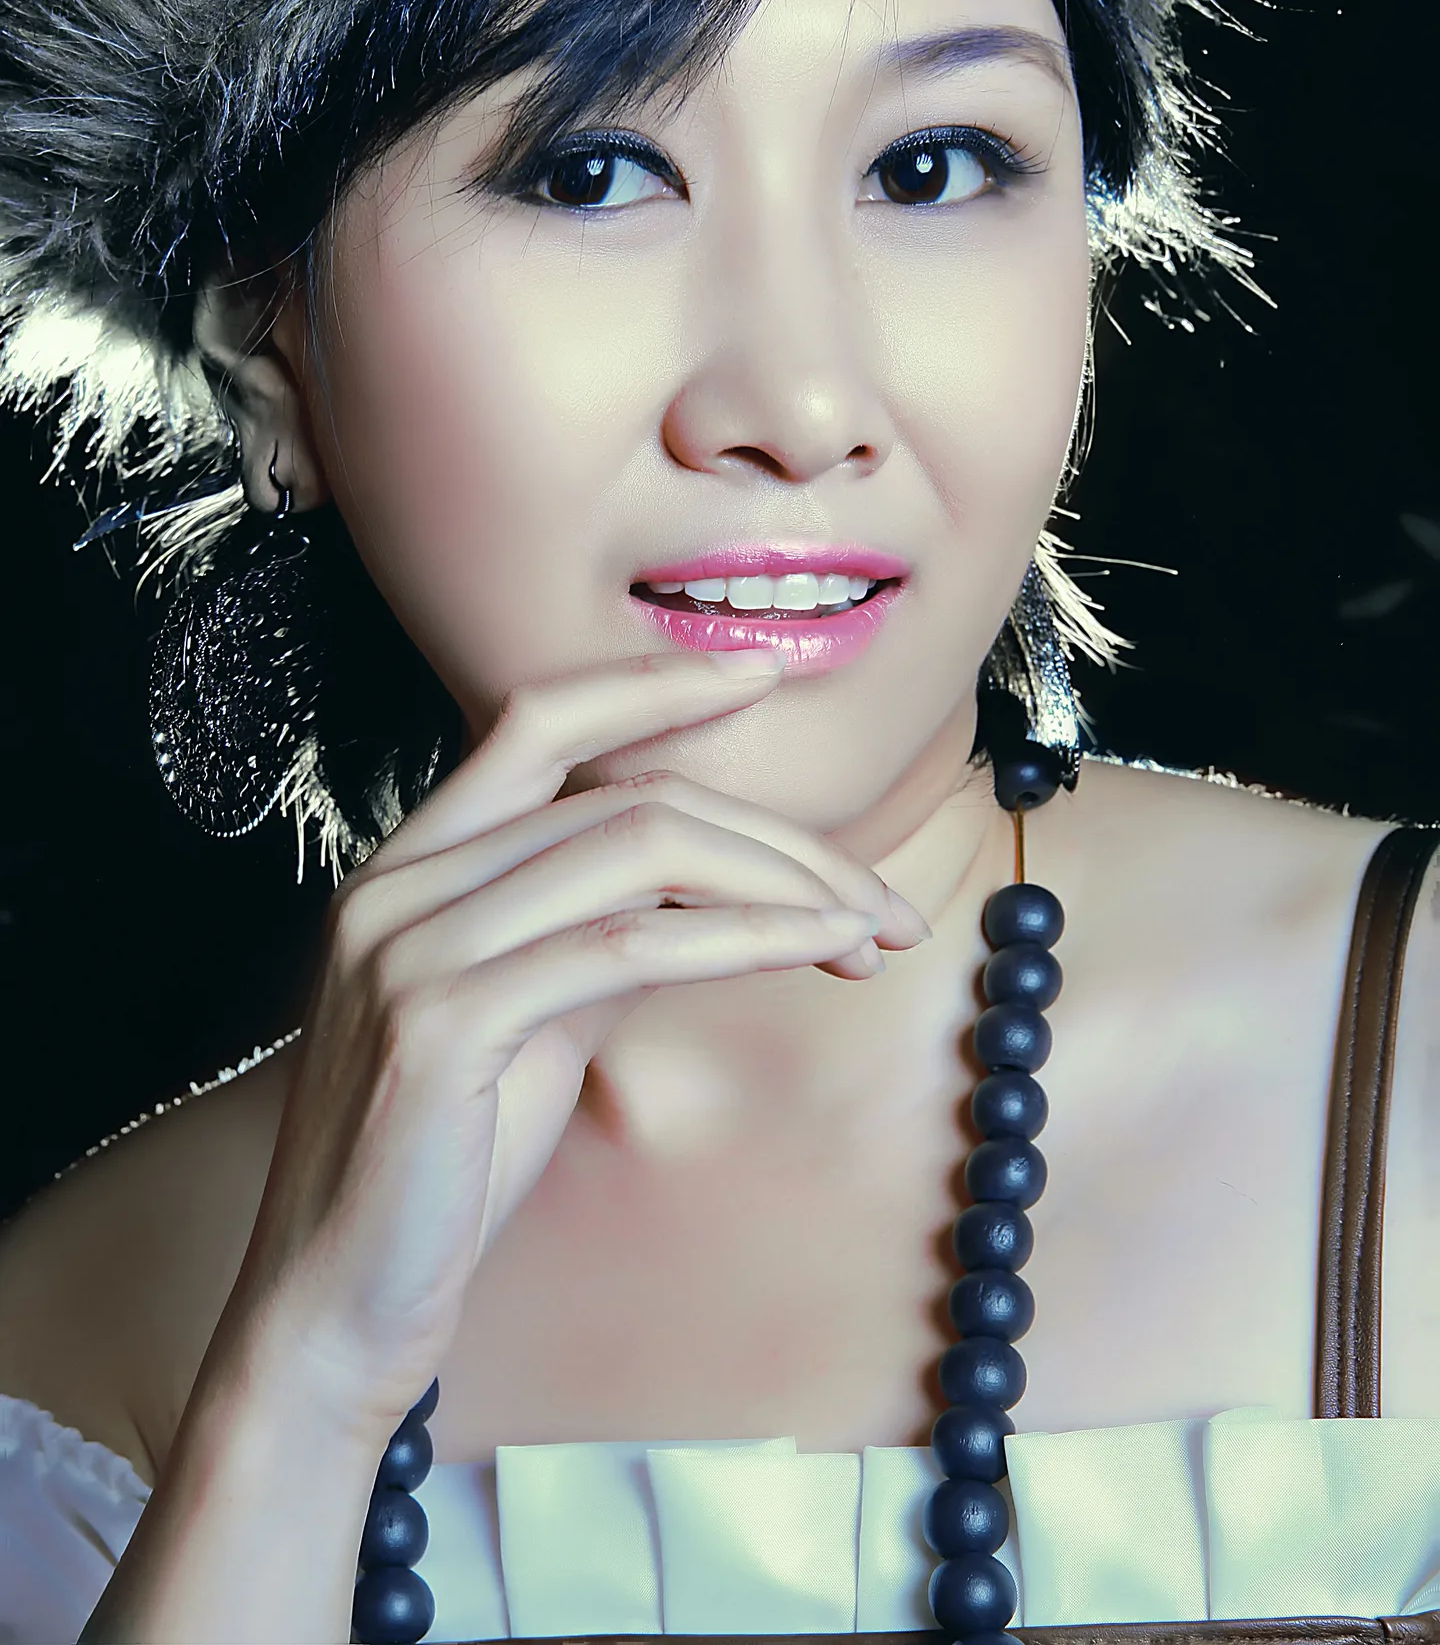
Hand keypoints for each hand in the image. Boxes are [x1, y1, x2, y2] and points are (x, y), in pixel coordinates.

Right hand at [216, 650, 929, 1440]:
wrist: (334, 1309)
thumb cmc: (441, 1169)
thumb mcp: (530, 1022)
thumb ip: (599, 933)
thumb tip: (715, 886)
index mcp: (409, 866)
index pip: (535, 720)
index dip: (651, 684)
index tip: (760, 674)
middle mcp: (398, 882)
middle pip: (625, 797)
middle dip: (777, 839)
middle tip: (880, 901)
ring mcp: (411, 946)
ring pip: (637, 850)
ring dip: (783, 883)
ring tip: (871, 931)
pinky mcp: (442, 1021)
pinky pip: (629, 946)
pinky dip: (746, 938)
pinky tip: (819, 950)